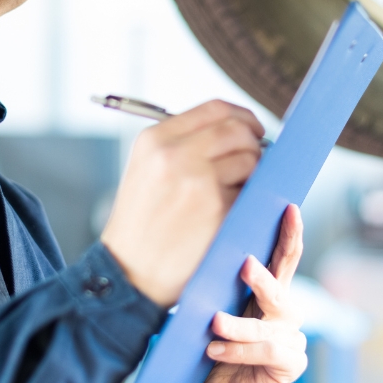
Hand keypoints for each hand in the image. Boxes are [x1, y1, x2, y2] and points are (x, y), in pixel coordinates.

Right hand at [101, 100, 264, 307]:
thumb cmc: (142, 224)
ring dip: (254, 175)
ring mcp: (198, 182)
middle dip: (254, 144)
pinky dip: (250, 201)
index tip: (253, 130)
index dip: (242, 117)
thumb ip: (184, 144)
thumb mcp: (146, 170)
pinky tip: (232, 214)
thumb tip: (239, 130)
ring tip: (236, 193)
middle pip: (237, 130)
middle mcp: (175, 154)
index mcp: (155, 139)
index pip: (215, 108)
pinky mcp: (217, 209)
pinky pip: (251, 193)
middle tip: (254, 163)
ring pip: (250, 159)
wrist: (129, 273)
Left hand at [199, 205, 306, 382]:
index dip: (290, 233)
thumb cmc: (213, 346)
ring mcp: (292, 339)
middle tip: (245, 264)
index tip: (289, 208)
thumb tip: (206, 258)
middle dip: (262, 278)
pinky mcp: (291, 364)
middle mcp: (286, 313)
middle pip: (280, 289)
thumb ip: (220, 289)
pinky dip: (238, 351)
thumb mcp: (215, 312)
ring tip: (214, 325)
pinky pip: (267, 351)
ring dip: (238, 326)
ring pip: (267, 325)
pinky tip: (214, 351)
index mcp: (270, 293)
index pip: (284, 258)